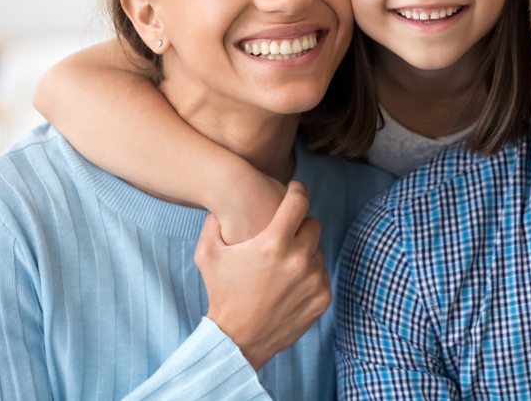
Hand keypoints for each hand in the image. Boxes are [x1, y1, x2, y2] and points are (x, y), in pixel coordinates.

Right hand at [196, 181, 330, 370]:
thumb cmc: (221, 294)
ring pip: (318, 251)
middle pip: (313, 225)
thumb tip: (220, 205)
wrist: (237, 341)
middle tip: (286, 232)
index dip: (297, 191)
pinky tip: (290, 281)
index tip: (295, 189)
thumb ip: (213, 225)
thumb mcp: (208, 255)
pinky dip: (310, 274)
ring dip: (305, 252)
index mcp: (273, 244)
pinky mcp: (322, 297)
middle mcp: (298, 260)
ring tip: (284, 262)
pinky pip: (321, 274)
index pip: (298, 202)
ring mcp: (313, 280)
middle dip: (300, 225)